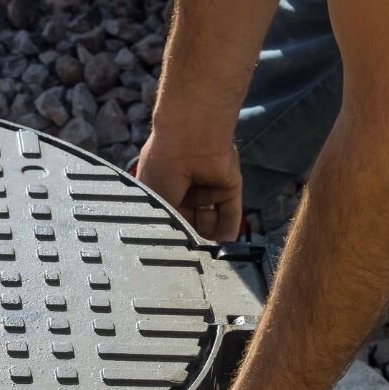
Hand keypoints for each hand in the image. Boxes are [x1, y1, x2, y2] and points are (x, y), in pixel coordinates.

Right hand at [134, 127, 242, 241]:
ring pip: (211, 220)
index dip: (174, 233)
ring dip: (210, 233)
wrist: (189, 139)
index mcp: (163, 188)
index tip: (176, 249)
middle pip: (192, 222)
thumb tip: (180, 245)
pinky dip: (229, 228)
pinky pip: (231, 212)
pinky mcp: (229, 186)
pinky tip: (226, 246)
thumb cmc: (163, 164)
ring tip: (205, 247)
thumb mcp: (158, 202)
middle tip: (193, 250)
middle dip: (193, 235)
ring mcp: (208, 187)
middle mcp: (186, 188)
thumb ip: (170, 224)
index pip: (171, 218)